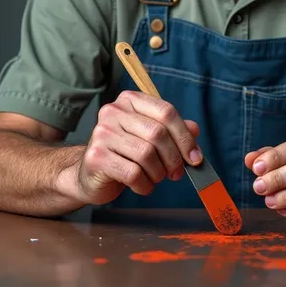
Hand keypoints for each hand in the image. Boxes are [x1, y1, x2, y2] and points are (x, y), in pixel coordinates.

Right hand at [66, 91, 201, 205]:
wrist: (90, 174)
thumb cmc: (125, 153)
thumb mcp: (149, 138)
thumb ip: (172, 130)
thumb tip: (195, 130)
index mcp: (130, 100)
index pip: (166, 111)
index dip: (185, 136)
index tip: (195, 157)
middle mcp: (113, 111)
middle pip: (157, 133)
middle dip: (173, 158)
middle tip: (176, 173)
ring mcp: (102, 133)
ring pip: (146, 154)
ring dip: (158, 173)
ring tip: (155, 178)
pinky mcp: (96, 157)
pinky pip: (133, 173)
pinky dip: (144, 185)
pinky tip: (142, 186)